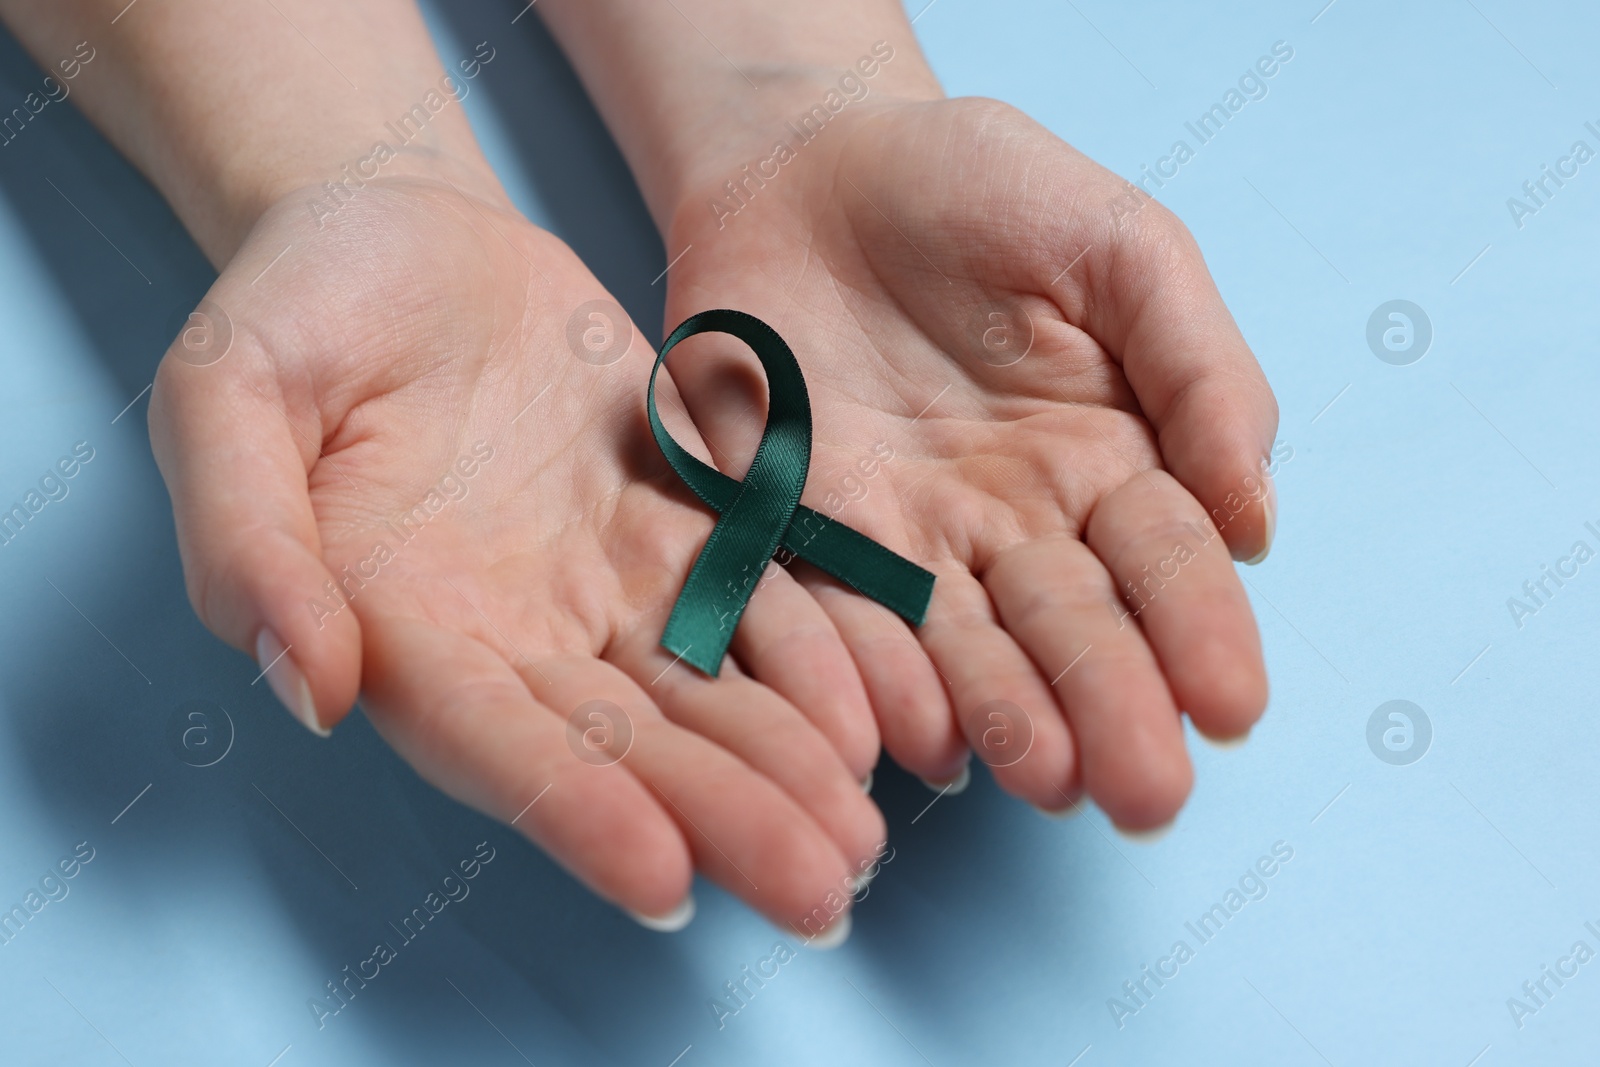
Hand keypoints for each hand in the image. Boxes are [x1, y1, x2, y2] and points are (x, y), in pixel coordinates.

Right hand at [149, 176, 885, 931]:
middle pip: (626, 743)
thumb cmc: (295, 310)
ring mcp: (605, 581)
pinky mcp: (677, 520)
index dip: (576, 810)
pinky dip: (815, 649)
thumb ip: (250, 539)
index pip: (494, 740)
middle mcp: (516, 631)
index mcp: (401, 624)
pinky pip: (754, 593)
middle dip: (723, 817)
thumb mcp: (226, 395)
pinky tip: (877, 707)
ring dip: (785, 762)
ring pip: (706, 689)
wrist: (401, 233)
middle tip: (821, 893)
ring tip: (863, 834)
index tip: (663, 876)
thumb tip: (311, 687)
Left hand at [658, 96, 1278, 829]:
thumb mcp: (1118, 245)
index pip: (1164, 562)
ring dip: (1004, 718)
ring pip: (962, 649)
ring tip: (1045, 778)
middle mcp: (1012, 525)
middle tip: (1148, 795)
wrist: (809, 164)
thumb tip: (1256, 523)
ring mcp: (903, 542)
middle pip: (1072, 630)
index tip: (1231, 706)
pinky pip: (835, 616)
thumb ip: (1199, 371)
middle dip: (1113, 710)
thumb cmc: (977, 188)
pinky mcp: (797, 535)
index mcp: (1106, 460)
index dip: (1201, 632)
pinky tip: (914, 732)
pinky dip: (871, 675)